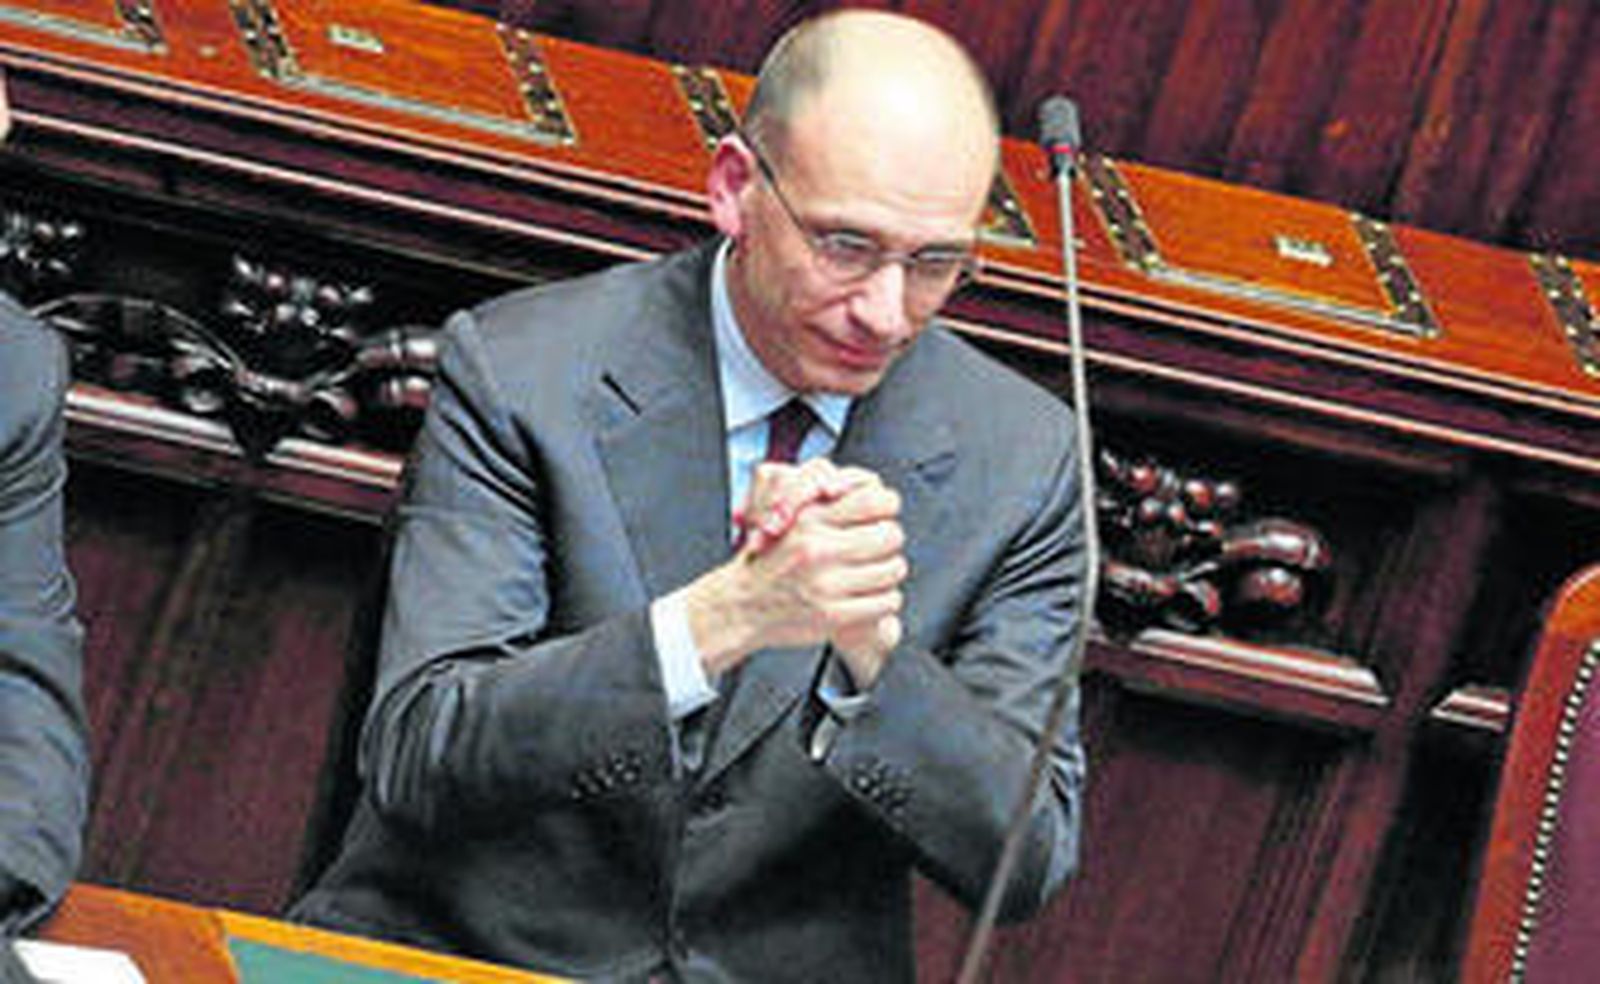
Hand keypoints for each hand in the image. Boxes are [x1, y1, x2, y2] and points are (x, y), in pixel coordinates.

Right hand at [680, 463, 906, 683]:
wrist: (740, 607)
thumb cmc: (767, 563)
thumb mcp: (786, 520)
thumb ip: (824, 505)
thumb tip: (867, 492)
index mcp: (808, 518)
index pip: (874, 499)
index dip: (885, 507)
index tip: (881, 515)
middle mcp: (817, 548)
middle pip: (890, 534)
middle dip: (889, 541)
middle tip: (879, 547)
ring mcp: (826, 583)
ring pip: (893, 568)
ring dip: (889, 572)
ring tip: (875, 574)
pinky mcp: (834, 614)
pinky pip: (886, 601)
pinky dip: (885, 599)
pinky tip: (871, 597)